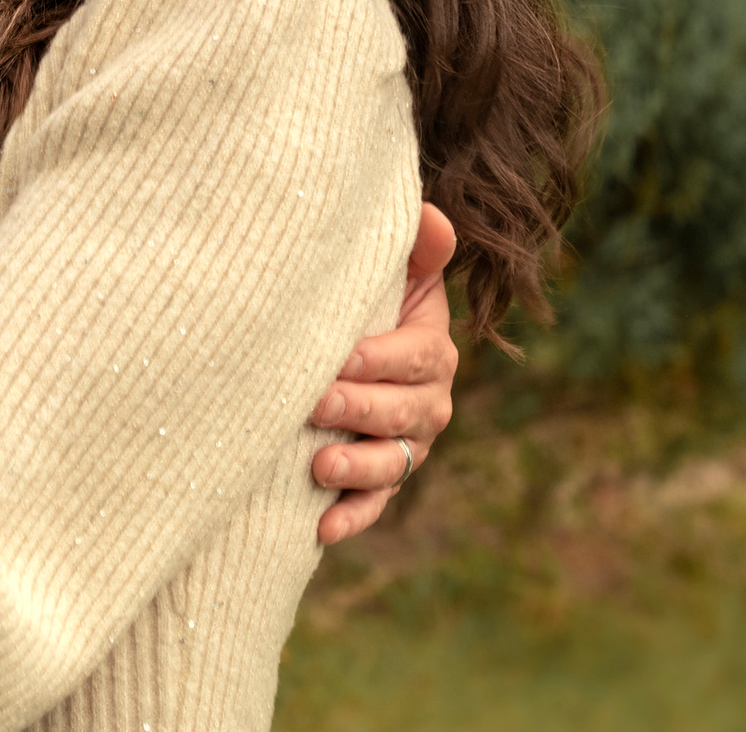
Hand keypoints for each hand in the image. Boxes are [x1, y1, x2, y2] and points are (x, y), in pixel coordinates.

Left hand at [309, 203, 457, 544]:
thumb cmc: (364, 302)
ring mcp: (405, 447)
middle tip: (314, 406)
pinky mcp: (380, 481)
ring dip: (356, 470)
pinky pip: (373, 506)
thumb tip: (431, 217)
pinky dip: (350, 518)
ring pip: (390, 464)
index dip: (383, 359)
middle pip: (401, 413)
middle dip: (359, 411)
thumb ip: (416, 248)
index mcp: (431, 352)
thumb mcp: (393, 272)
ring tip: (317, 467)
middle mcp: (427, 404)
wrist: (345, 350)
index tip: (343, 355)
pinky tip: (321, 530)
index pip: (417, 357)